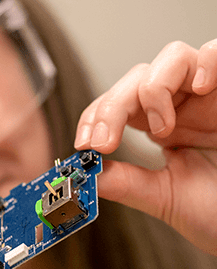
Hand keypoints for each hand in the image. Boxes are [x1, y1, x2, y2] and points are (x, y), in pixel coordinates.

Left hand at [75, 40, 216, 256]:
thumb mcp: (165, 197)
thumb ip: (127, 184)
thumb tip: (88, 175)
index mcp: (160, 128)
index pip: (116, 105)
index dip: (94, 118)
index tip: (84, 145)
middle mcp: (181, 107)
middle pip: (135, 80)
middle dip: (111, 109)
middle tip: (105, 143)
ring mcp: (208, 95)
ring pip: (170, 58)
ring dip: (153, 91)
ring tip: (164, 130)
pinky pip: (216, 51)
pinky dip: (204, 62)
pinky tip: (200, 90)